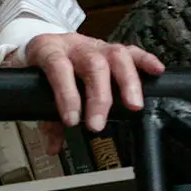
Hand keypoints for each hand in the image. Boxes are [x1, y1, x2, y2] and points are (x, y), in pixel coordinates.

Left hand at [21, 33, 165, 131]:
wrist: (45, 44)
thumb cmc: (41, 68)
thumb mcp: (34, 88)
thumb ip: (46, 117)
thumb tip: (54, 146)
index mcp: (50, 51)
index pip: (58, 68)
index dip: (67, 94)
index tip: (72, 121)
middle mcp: (75, 45)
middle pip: (93, 64)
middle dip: (99, 97)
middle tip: (98, 125)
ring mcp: (95, 44)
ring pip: (116, 55)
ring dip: (127, 82)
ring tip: (134, 105)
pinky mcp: (112, 47)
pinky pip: (132, 50)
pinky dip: (145, 61)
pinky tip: (156, 71)